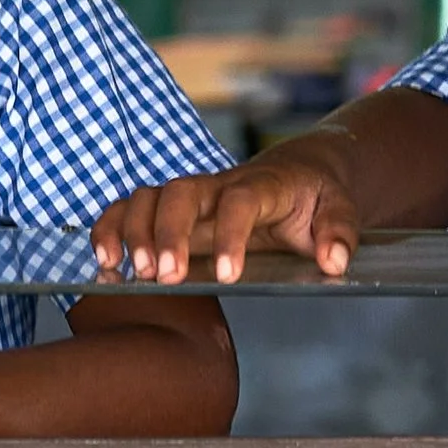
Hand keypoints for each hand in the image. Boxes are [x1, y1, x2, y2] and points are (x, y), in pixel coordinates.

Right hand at [89, 142, 361, 285]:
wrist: (299, 171)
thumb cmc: (315, 197)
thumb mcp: (341, 209)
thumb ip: (339, 233)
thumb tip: (334, 259)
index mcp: (262, 186)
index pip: (240, 202)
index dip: (230, 235)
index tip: (228, 275)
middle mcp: (220, 185)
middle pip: (181, 192)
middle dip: (167, 233)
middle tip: (164, 276)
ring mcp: (193, 196)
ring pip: (150, 196)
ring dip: (134, 231)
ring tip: (132, 272)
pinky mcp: (173, 209)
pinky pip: (133, 207)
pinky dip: (113, 227)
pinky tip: (106, 260)